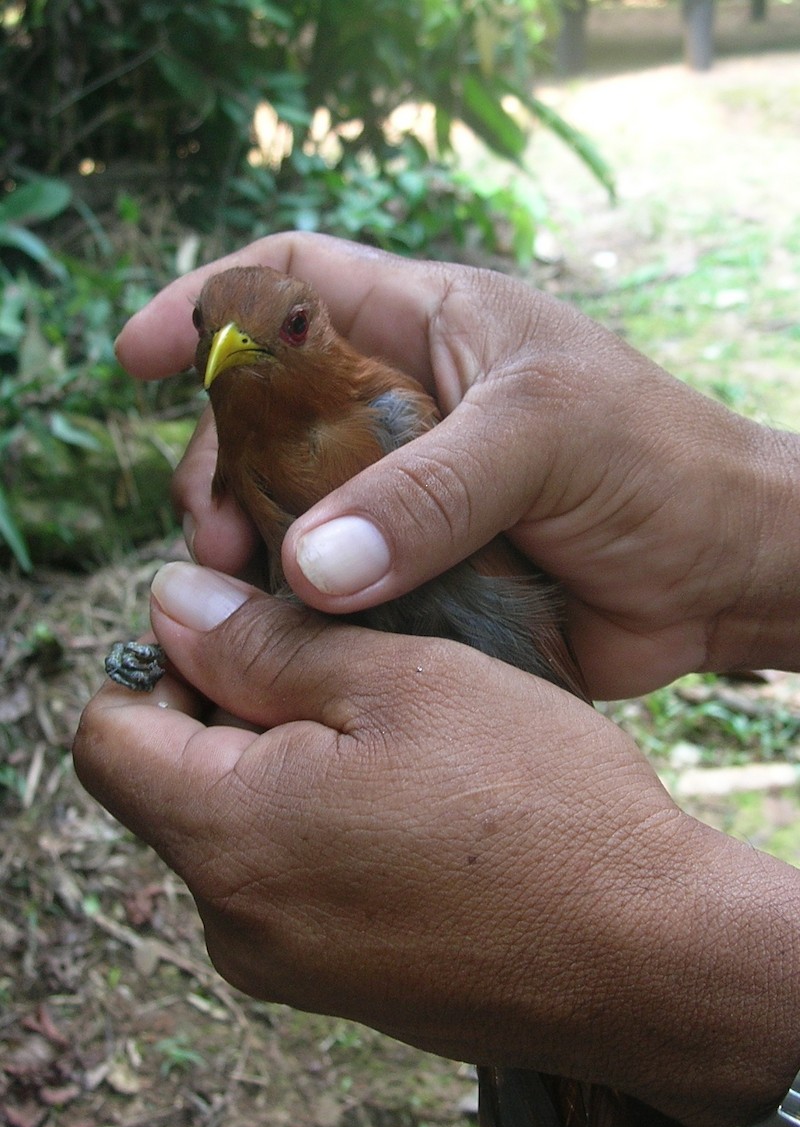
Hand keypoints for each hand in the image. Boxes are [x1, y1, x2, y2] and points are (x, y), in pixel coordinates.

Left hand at [73, 560, 799, 1126]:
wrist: (649, 958)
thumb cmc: (538, 806)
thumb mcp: (402, 681)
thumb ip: (265, 644)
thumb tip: (169, 604)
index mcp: (227, 837)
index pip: (109, 733)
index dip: (165, 664)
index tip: (252, 632)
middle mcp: (235, 922)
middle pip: (173, 782)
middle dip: (236, 711)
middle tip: (347, 670)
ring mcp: (288, 966)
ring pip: (239, 829)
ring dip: (290, 767)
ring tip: (397, 738)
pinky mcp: (341, 984)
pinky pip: (292, 883)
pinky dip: (326, 826)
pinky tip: (418, 805)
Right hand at [116, 232, 799, 696]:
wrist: (725, 575)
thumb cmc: (660, 466)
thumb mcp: (543, 440)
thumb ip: (428, 493)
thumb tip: (310, 564)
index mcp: (431, 330)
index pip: (293, 284)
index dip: (209, 306)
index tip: (140, 357)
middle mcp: (406, 408)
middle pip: (265, 412)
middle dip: (217, 463)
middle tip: (212, 533)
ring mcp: (408, 494)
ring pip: (289, 505)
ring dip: (249, 542)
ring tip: (240, 588)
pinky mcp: (421, 573)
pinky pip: (335, 584)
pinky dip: (299, 606)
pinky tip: (282, 632)